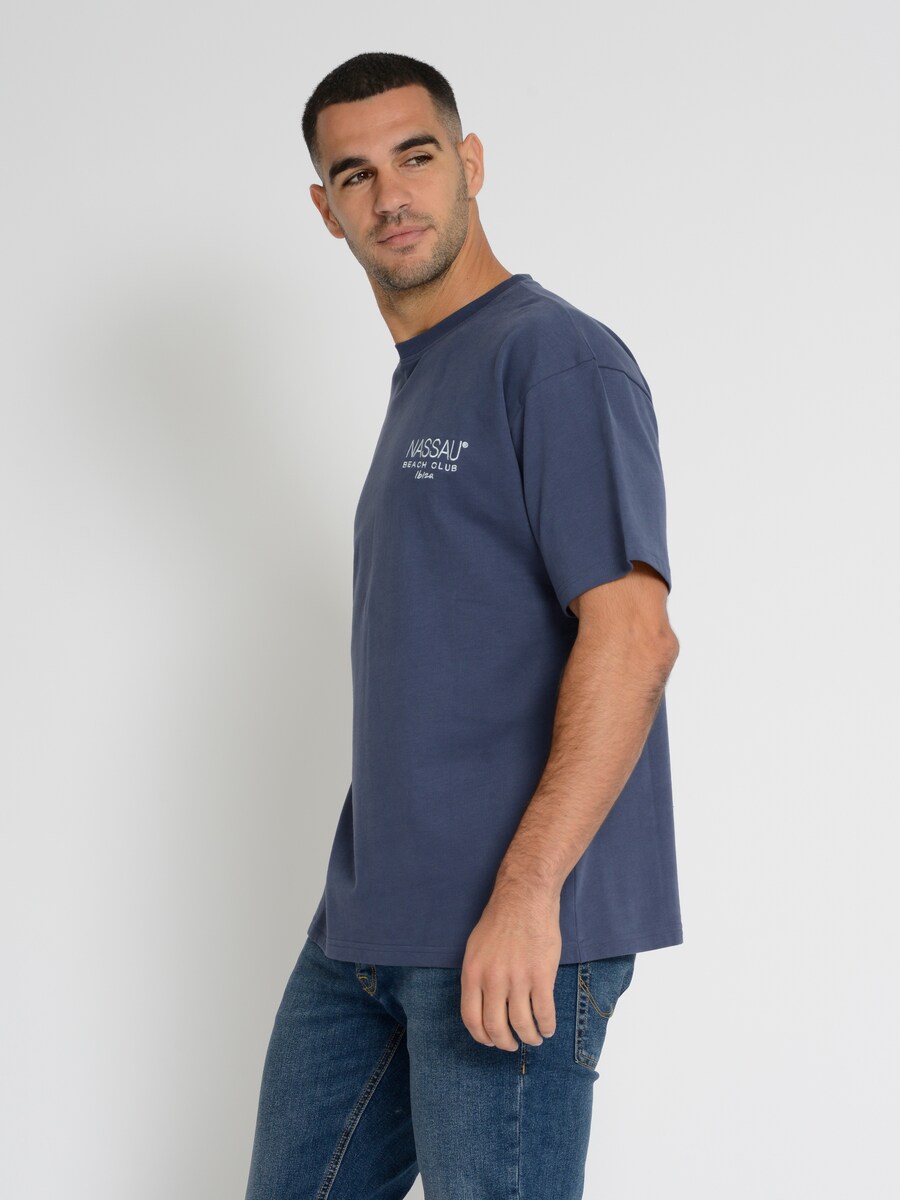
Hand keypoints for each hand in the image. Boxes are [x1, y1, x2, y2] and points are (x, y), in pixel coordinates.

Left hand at [460, 884, 561, 1049]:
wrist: (524, 898)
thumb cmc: (499, 920)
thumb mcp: (475, 948)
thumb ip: (476, 976)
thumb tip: (481, 1004)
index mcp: (473, 973)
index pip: (471, 1019)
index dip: (482, 1036)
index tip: (491, 1040)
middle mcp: (492, 980)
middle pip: (496, 1028)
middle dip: (505, 1043)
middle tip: (513, 1045)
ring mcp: (517, 979)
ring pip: (521, 1024)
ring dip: (529, 1037)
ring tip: (534, 1038)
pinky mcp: (541, 976)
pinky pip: (544, 1012)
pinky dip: (546, 1026)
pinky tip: (548, 1028)